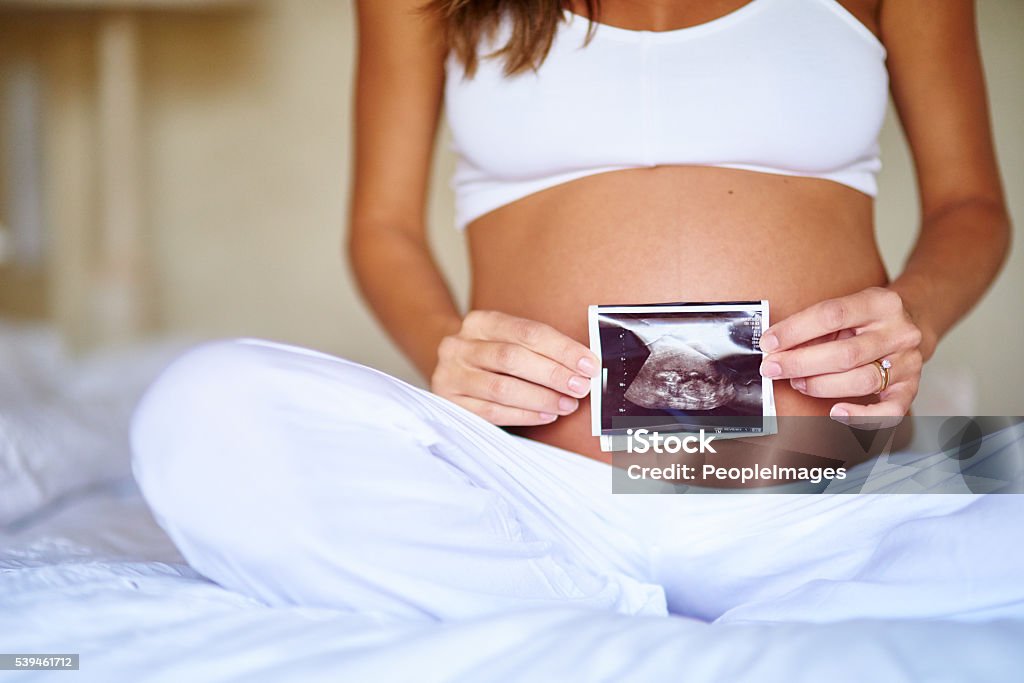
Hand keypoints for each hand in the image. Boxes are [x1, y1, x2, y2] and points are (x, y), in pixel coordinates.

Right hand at [431, 310, 598, 425]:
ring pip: (501, 388)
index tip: (589, 364)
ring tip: (567, 404)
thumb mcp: (510, 340)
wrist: (454, 369)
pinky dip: (523, 415)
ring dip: (540, 398)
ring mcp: (451, 375)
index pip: (527, 332)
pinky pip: (492, 412)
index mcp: (481, 322)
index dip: (562, 348)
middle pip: (512, 358)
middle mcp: (460, 345)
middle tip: (581, 387)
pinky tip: (546, 415)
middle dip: (552, 374)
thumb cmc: (493, 355)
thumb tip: (584, 364)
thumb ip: (541, 348)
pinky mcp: (450, 402)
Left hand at [758, 287, 924, 427]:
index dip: (795, 331)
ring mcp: (908, 361)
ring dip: (821, 386)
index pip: (831, 315)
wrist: (912, 323)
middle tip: (774, 368)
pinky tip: (837, 412)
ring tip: (798, 383)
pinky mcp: (912, 387)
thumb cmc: (867, 319)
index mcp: (880, 303)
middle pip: (845, 354)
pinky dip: (862, 416)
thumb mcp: (846, 310)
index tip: (769, 343)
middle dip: (801, 364)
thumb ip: (815, 327)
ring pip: (861, 380)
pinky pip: (890, 410)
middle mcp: (899, 332)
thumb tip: (775, 347)